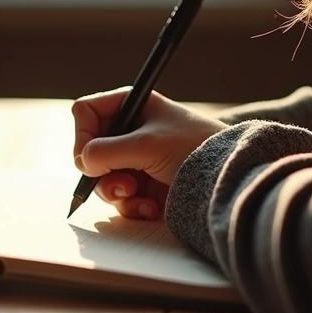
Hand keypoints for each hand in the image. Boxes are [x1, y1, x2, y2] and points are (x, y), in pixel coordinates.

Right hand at [72, 87, 227, 219]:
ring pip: (103, 178)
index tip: (89, 158)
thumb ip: (106, 151)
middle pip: (90, 151)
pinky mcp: (146, 185)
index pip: (87, 112)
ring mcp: (137, 159)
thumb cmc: (194, 148)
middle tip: (120, 183)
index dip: (82, 134)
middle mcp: (131, 131)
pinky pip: (121, 198)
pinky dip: (132, 205)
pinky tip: (152, 206)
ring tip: (137, 195)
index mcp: (133, 106)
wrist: (228, 177)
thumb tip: (83, 163)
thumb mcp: (146, 145)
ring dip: (116, 192)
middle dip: (102, 172)